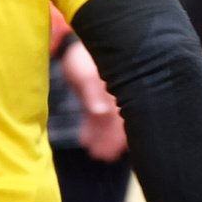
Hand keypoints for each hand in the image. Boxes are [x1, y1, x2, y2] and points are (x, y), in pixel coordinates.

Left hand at [62, 39, 126, 161]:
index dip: (122, 137)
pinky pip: (98, 118)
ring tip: (94, 153)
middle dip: (112, 142)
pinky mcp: (97, 99)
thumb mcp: (86, 74)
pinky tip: (84, 140)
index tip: (114, 151)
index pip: (130, 117)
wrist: (71, 45)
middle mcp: (120, 94)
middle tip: (102, 156)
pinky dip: (92, 129)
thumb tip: (101, 113)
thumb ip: (94, 94)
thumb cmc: (82, 57)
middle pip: (121, 123)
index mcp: (123, 89)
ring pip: (110, 123)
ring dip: (102, 138)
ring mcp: (109, 97)